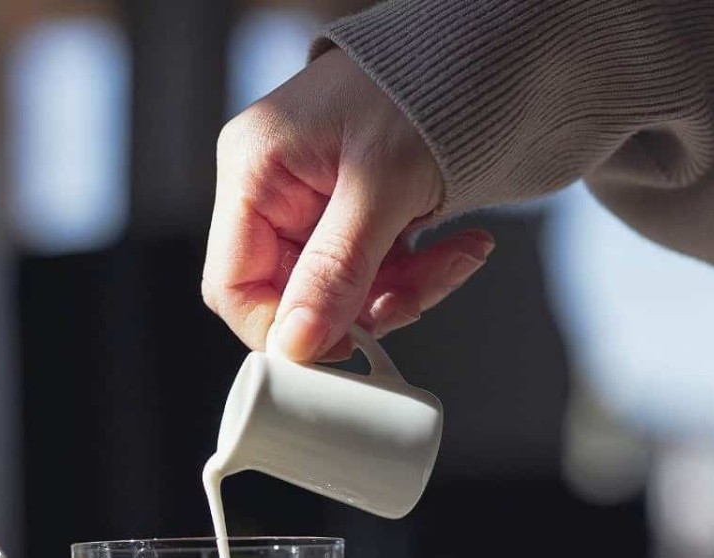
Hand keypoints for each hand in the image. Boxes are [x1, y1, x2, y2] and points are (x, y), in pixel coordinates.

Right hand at [203, 49, 493, 361]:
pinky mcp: (347, 218)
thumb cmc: (422, 86)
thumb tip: (299, 342)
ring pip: (337, 294)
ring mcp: (309, 207)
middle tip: (412, 298)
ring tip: (454, 259)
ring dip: (401, 292)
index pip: (233, 286)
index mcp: (254, 170)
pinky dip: (415, 274)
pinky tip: (456, 247)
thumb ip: (337, 270)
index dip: (279, 328)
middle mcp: (272, 190)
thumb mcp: (380, 185)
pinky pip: (369, 275)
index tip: (333, 347)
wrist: (480, 55)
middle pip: (290, 295)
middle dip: (359, 308)